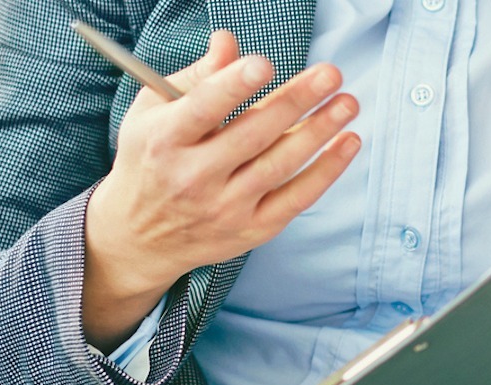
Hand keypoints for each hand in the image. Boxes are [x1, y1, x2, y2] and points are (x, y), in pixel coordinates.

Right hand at [83, 30, 359, 350]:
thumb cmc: (152, 159)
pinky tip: (348, 142)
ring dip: (320, 131)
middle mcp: (193, 176)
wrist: (141, 236)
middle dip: (296, 100)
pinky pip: (297, 197)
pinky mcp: (252, 229)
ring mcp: (224, 207)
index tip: (263, 64)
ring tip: (347, 103)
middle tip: (330, 74)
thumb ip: (197, 76)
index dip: (234, 86)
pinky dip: (327, 170)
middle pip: (253, 134)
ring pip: (280, 164)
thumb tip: (229, 42)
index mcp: (165, 140)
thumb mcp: (154, 112)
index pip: (202, 109)